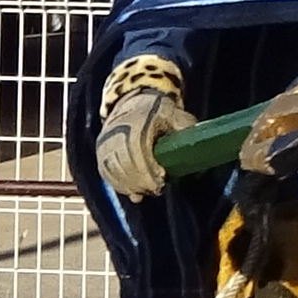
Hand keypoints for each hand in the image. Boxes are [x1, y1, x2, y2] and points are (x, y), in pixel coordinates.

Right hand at [91, 53, 184, 201]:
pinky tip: (134, 193)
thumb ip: (183, 125)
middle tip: (157, 189)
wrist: (130, 104)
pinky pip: (106, 173)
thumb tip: (197, 141)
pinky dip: (120, 185)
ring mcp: (106, 142)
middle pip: (124, 162)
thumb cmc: (157, 111)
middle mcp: (116, 130)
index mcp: (135, 120)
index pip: (137, 147)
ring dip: (130, 185)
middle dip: (140, 180)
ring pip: (114, 170)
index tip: (162, 178)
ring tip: (146, 192)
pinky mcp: (101, 152)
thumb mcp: (173, 112)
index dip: (148, 166)